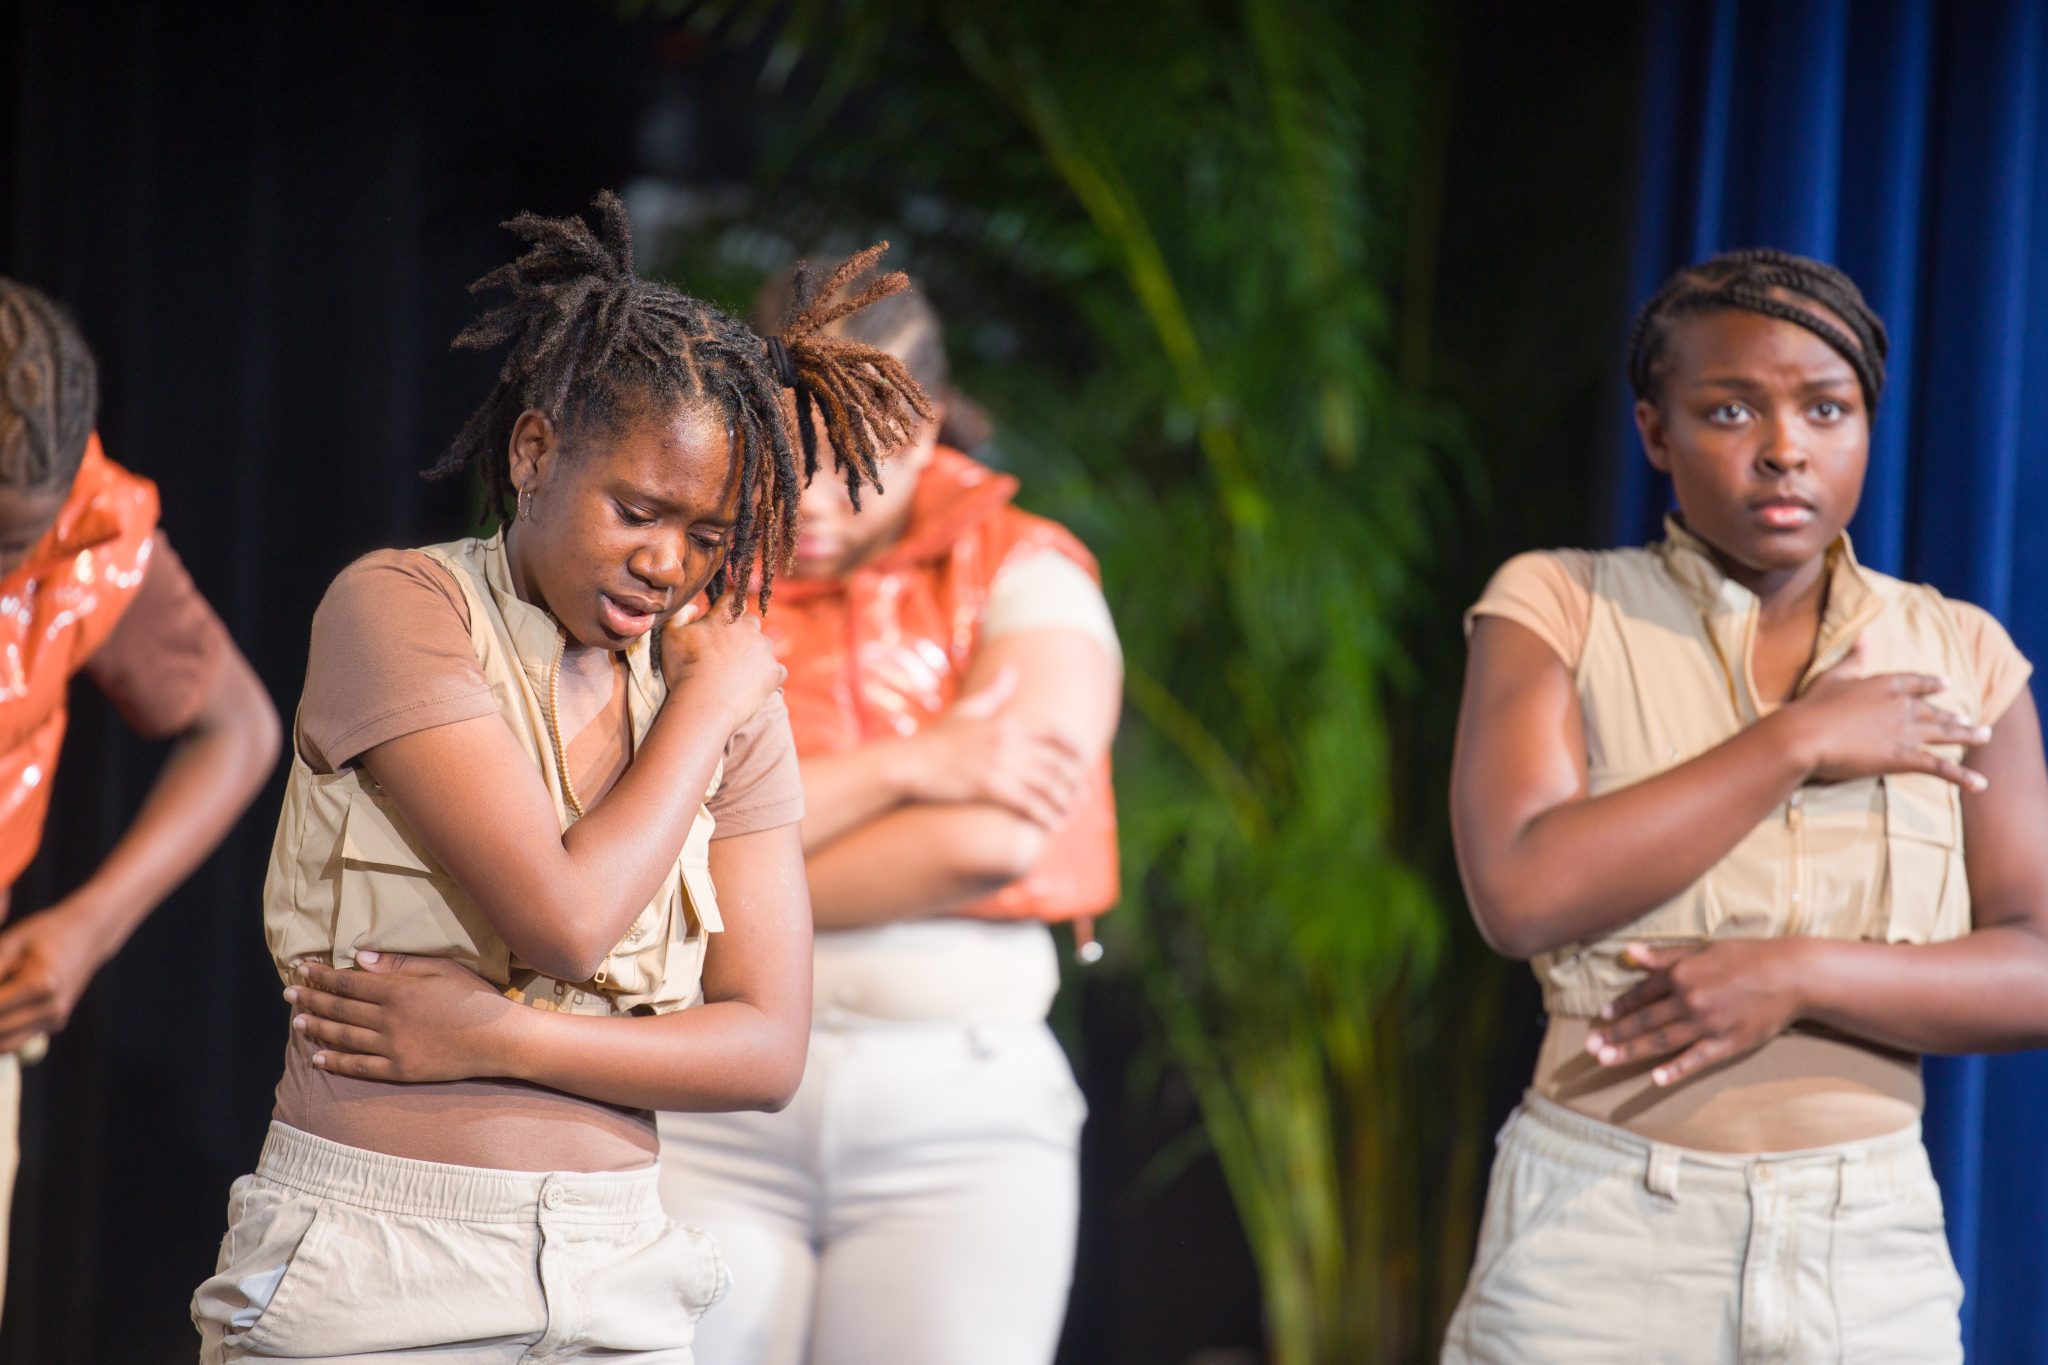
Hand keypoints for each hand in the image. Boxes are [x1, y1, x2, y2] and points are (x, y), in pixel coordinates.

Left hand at [0, 905, 108, 1052]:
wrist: (86, 936)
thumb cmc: (43, 934)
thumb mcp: (10, 944)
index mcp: (41, 984)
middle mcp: (52, 1008)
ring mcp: (56, 1019)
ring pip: (5, 1045)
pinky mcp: (55, 1024)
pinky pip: (17, 1038)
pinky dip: (1, 1031)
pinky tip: (4, 1007)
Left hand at [286, 951, 530, 1082]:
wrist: (499, 1038)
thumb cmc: (474, 997)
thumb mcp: (440, 969)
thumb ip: (398, 965)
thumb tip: (359, 959)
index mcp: (398, 990)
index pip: (348, 981)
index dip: (322, 975)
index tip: (303, 969)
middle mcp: (388, 1020)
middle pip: (340, 1008)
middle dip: (311, 999)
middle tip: (289, 993)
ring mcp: (393, 1047)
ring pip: (344, 1036)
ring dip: (317, 1027)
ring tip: (297, 1021)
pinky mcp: (400, 1070)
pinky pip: (359, 1066)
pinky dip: (336, 1062)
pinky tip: (318, 1057)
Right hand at [658, 593, 786, 728]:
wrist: (704, 703)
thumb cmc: (684, 669)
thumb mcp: (670, 637)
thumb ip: (680, 615)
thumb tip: (693, 607)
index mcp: (725, 616)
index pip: (731, 600)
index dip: (726, 609)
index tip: (719, 622)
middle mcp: (749, 628)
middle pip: (750, 623)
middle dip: (741, 633)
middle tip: (726, 653)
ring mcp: (765, 650)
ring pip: (764, 646)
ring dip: (754, 654)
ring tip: (737, 673)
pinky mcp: (775, 672)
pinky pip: (775, 670)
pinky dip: (767, 676)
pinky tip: (752, 686)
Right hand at [901, 667, 1087, 827]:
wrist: (909, 763)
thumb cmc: (936, 739)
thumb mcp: (967, 710)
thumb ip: (994, 692)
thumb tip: (1012, 670)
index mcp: (1008, 722)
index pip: (1056, 732)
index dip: (1075, 748)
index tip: (1082, 762)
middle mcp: (1010, 742)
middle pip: (1058, 763)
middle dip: (1074, 782)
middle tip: (1081, 797)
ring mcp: (1001, 765)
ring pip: (1048, 786)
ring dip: (1064, 804)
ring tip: (1069, 816)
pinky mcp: (991, 788)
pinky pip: (1029, 805)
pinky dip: (1045, 817)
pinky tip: (1052, 827)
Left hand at [1586, 940, 1808, 1085]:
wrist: (1793, 975)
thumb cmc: (1747, 957)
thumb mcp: (1703, 949)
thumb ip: (1665, 956)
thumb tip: (1630, 952)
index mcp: (1681, 973)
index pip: (1641, 993)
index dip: (1619, 1006)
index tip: (1601, 1018)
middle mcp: (1689, 999)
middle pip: (1645, 1020)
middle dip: (1615, 1034)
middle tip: (1590, 1046)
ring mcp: (1707, 1023)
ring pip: (1661, 1041)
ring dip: (1630, 1051)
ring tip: (1605, 1060)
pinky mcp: (1727, 1042)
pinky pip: (1695, 1059)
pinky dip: (1675, 1069)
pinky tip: (1655, 1079)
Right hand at [1779, 639, 1990, 789]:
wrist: (1806, 735)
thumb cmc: (1812, 706)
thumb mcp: (1832, 676)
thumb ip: (1852, 658)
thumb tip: (1864, 636)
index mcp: (1886, 684)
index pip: (1917, 681)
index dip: (1932, 683)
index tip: (1946, 683)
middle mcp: (1903, 706)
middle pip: (1936, 711)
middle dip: (1954, 716)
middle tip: (1968, 719)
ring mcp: (1907, 732)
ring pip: (1946, 734)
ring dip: (1968, 735)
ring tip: (1984, 736)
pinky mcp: (1904, 757)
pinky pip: (1940, 768)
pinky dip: (1962, 777)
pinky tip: (1979, 784)